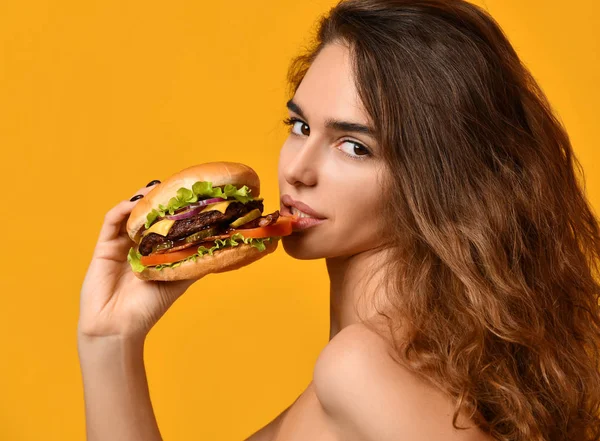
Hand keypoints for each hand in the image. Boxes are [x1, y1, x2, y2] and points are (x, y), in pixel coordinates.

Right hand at [78, 181, 199, 339]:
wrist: (118, 328)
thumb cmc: (149, 308)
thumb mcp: (178, 281)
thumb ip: (193, 263)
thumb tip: (222, 248)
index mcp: (155, 252)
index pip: (165, 224)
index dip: (175, 210)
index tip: (191, 196)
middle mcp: (138, 245)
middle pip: (148, 215)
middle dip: (159, 199)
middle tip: (173, 185)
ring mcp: (120, 245)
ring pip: (130, 214)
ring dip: (142, 200)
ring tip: (156, 188)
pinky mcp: (103, 248)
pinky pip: (111, 222)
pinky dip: (122, 210)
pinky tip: (135, 203)